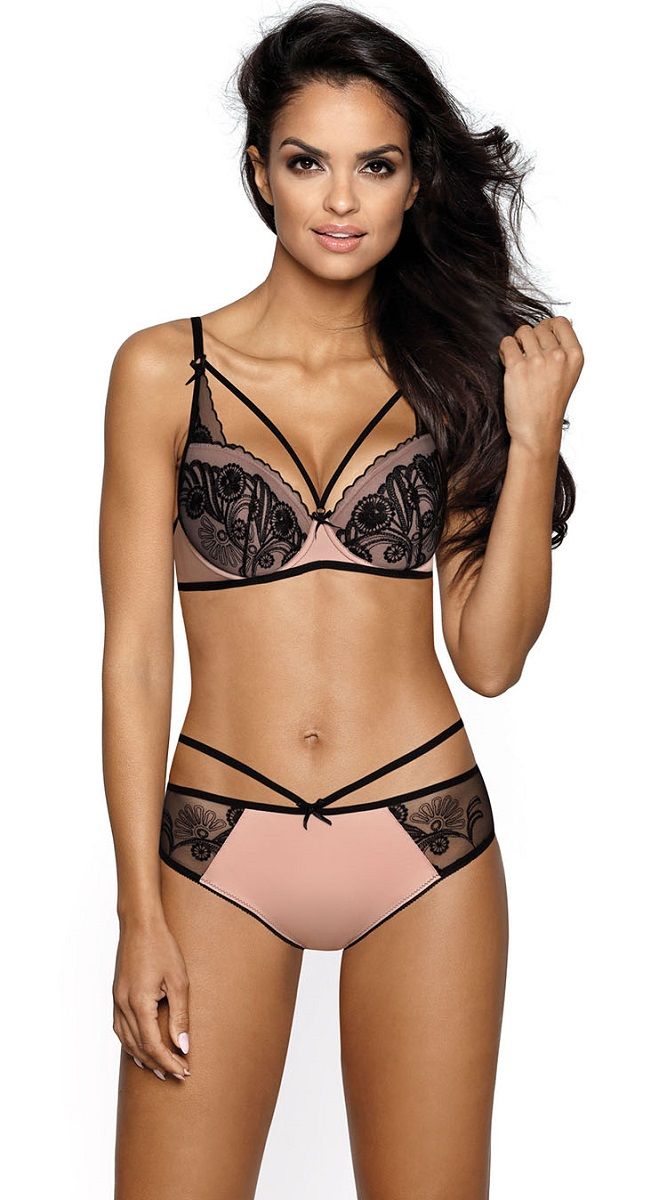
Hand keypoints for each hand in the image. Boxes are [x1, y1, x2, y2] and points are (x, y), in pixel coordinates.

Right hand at [112, 916, 190, 1080]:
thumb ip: (180, 1016)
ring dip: (143, 1057)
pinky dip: (130, 1043)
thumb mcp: (178, 981)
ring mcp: (117, 1000)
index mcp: (139, 1003)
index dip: (169, 1062)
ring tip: (160, 1069)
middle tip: (177, 1074)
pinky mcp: (116, 995)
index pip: (153, 1045)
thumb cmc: (162, 947)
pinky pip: (120, 1028)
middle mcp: (123, 1005)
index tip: (184, 1071)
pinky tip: (140, 1048)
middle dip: (158, 1063)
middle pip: (139, 1046)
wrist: (140, 924)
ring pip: (126, 1040)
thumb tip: (183, 1046)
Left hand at [498, 316, 583, 453]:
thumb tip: (567, 322)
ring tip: (519, 360)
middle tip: (529, 358)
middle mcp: (558, 356)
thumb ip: (566, 349)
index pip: (561, 322)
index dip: (548, 327)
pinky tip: (509, 363)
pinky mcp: (517, 368)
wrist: (538, 430)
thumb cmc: (551, 404)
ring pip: (523, 332)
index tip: (542, 340)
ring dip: (518, 343)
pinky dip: (505, 349)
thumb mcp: (569, 374)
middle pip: (539, 327)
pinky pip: (507, 342)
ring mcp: (537, 361)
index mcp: (574, 356)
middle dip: (532, 339)